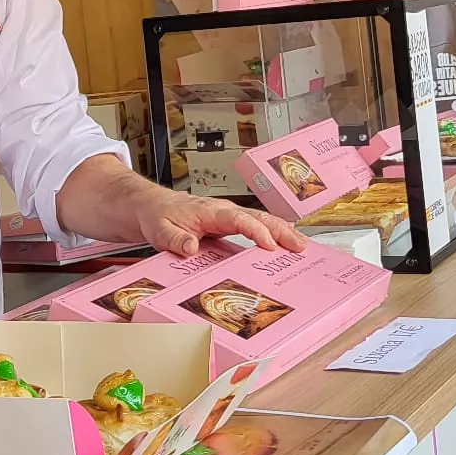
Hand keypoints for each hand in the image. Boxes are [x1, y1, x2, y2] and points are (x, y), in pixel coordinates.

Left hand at [136, 190, 306, 256]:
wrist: (153, 206)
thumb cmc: (158, 216)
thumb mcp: (160, 230)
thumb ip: (175, 239)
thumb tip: (191, 248)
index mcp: (209, 211)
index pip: (237, 219)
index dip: (255, 231)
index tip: (269, 246)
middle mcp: (223, 211)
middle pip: (257, 216)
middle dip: (280, 230)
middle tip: (299, 245)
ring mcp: (228, 216)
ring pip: (260, 220)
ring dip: (282, 231)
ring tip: (301, 246)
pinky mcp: (230, 224)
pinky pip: (255, 226)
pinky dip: (273, 233)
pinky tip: (286, 243)